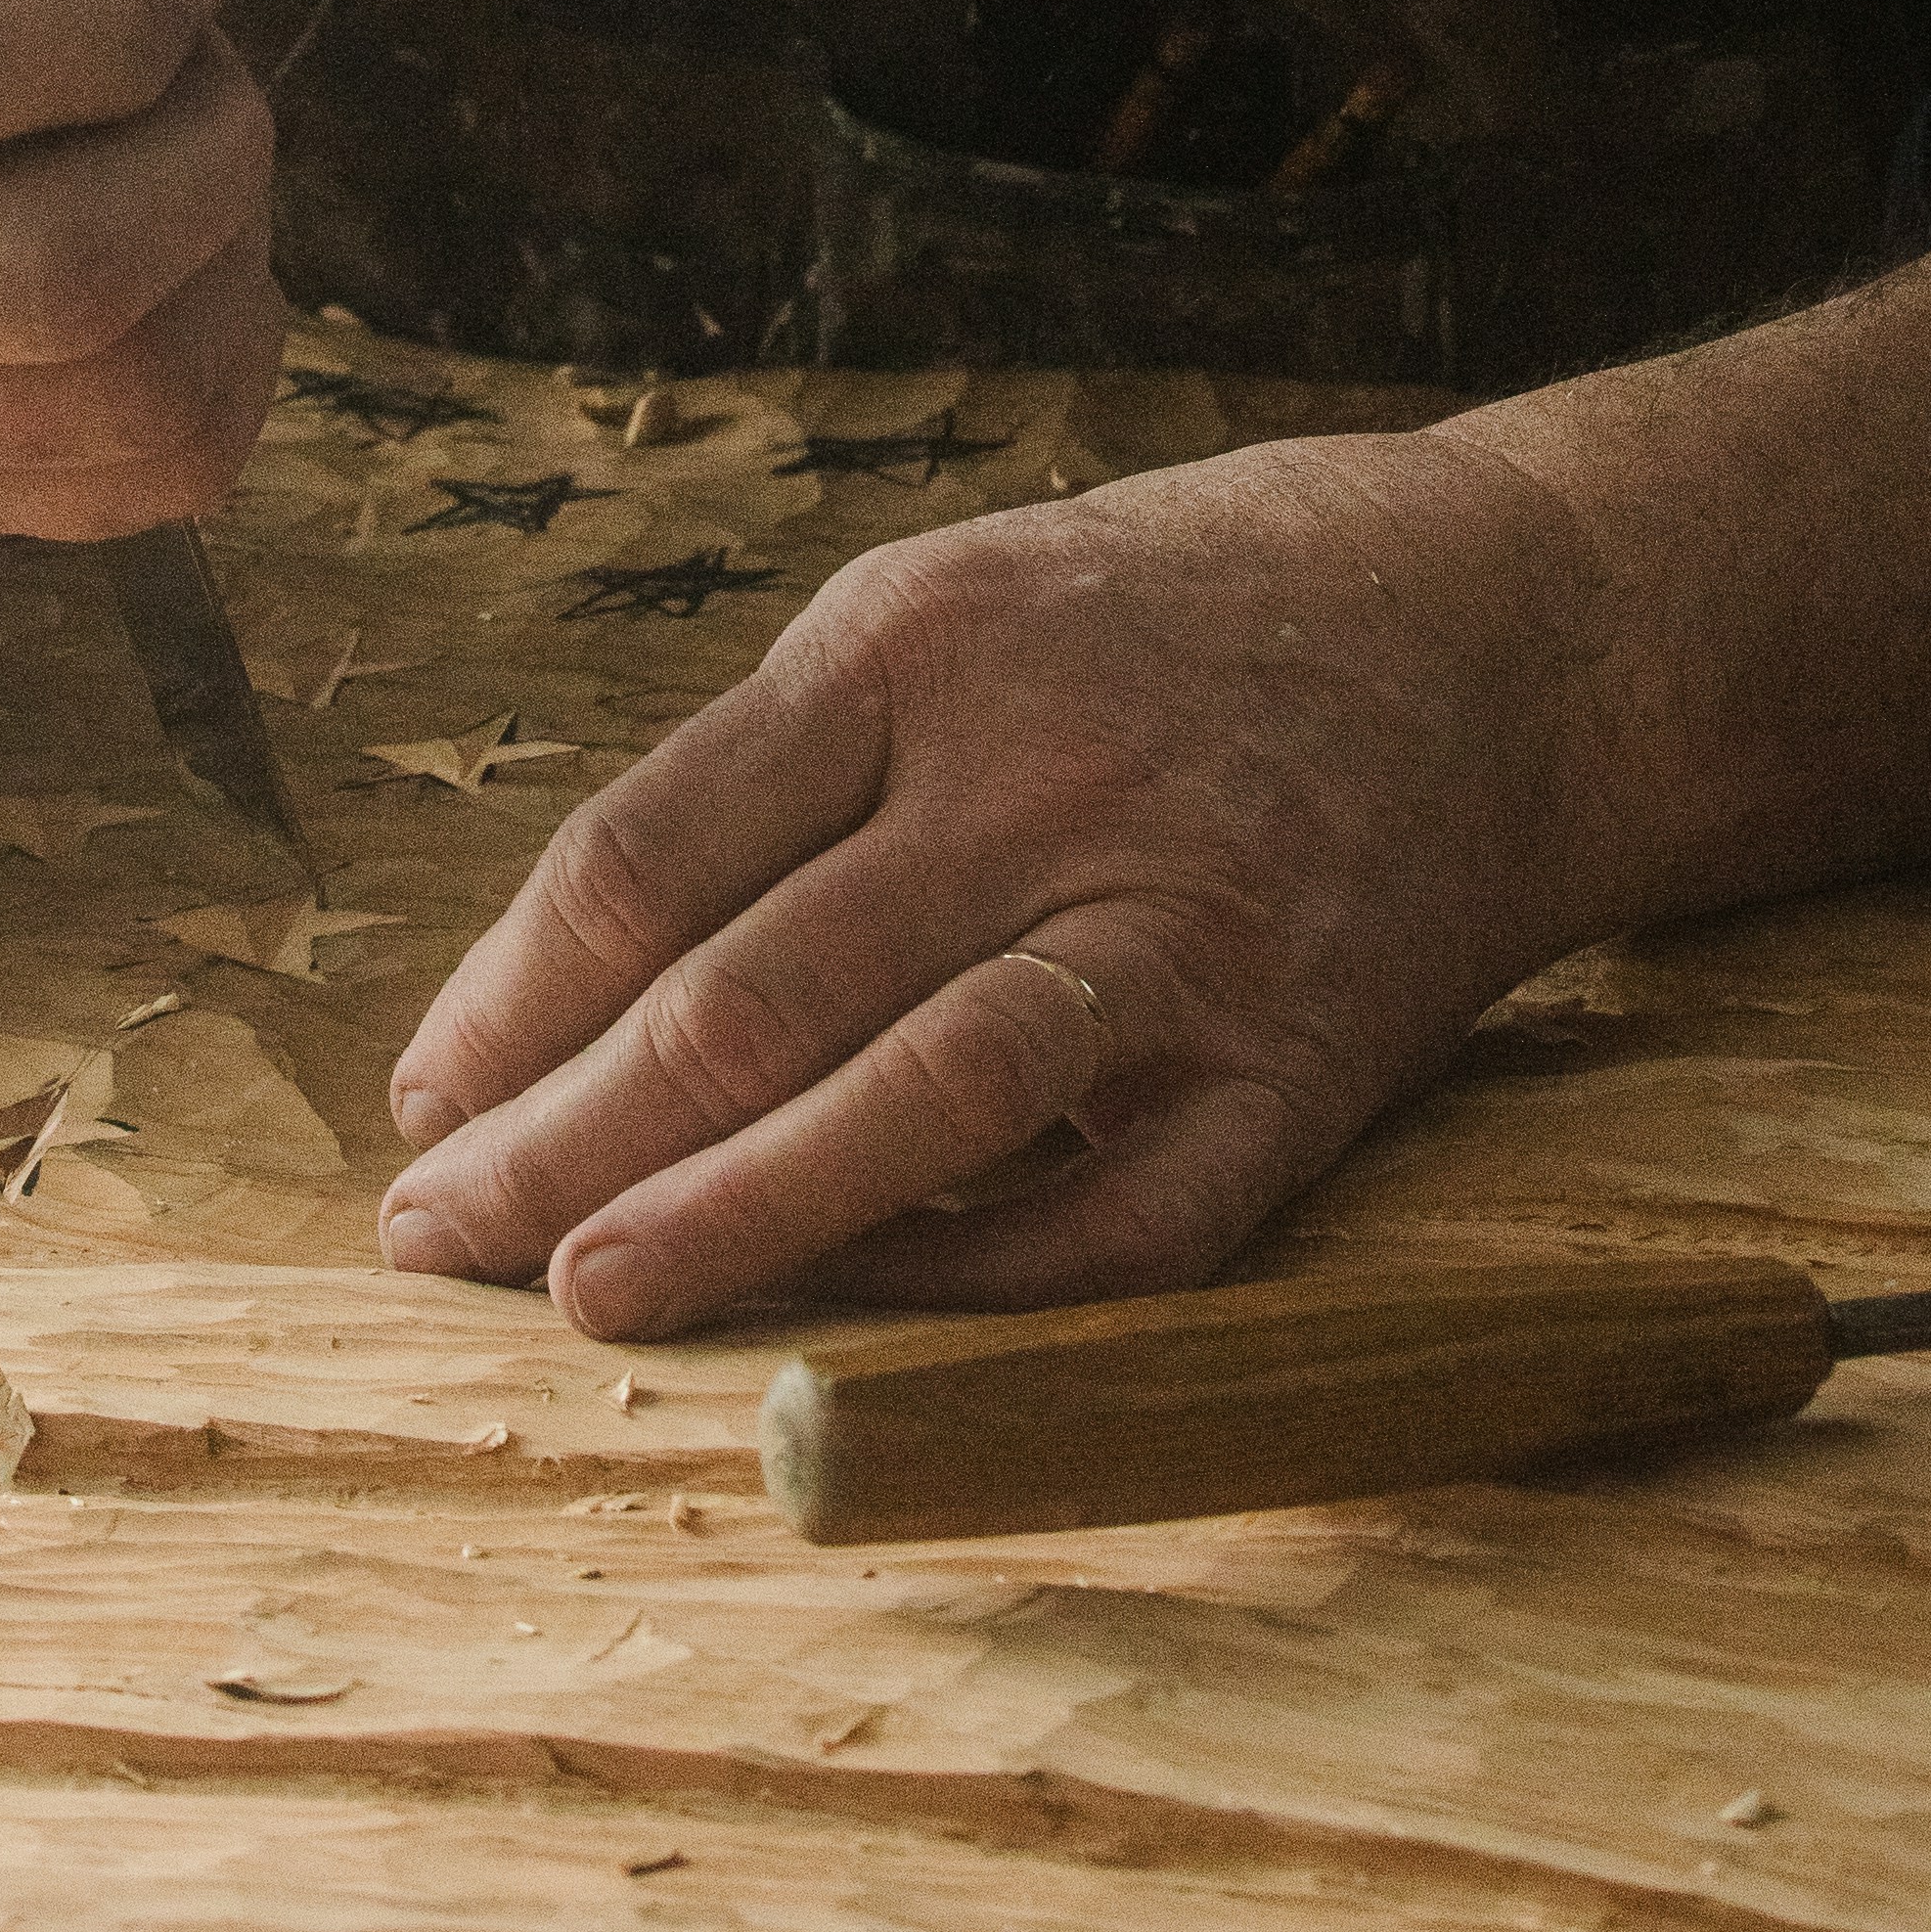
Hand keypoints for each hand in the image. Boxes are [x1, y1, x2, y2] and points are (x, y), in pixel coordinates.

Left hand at [374, 425, 1592, 1336]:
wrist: (1507, 628)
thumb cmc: (1178, 616)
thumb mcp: (959, 603)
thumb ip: (789, 773)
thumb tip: (571, 987)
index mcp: (922, 644)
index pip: (654, 850)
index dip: (511, 998)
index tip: (423, 1102)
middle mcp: (1039, 779)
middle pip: (747, 991)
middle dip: (561, 1134)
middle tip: (428, 1240)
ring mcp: (1175, 929)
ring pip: (911, 1103)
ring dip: (729, 1219)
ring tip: (582, 1298)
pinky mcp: (1294, 1069)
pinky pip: (1104, 1221)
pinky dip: (964, 1281)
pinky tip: (845, 1328)